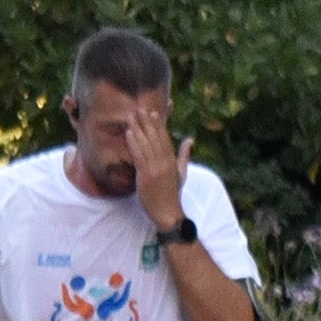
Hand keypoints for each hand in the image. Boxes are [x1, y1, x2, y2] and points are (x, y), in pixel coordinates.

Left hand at [122, 96, 190, 228]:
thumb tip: (190, 139)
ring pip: (146, 144)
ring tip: (131, 116)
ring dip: (138, 129)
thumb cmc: (172, 194)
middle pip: (155, 138)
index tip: (153, 113)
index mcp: (173, 161)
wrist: (168, 213)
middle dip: (147, 123)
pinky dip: (134, 143)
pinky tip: (129, 133)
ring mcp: (155, 168)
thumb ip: (185, 155)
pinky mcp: (146, 174)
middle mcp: (165, 162)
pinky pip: (139, 155)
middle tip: (139, 108)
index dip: (159, 125)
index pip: (165, 139)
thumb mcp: (182, 173)